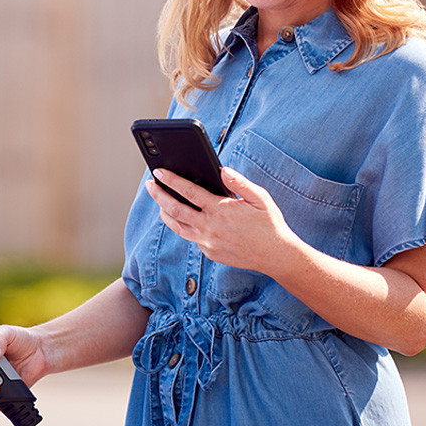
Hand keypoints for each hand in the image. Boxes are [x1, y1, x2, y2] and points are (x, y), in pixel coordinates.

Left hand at [146, 166, 301, 276]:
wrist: (276, 256)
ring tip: (160, 202)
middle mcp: (210, 227)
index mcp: (221, 210)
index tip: (158, 172)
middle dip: (159, 195)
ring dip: (165, 212)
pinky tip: (184, 217)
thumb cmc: (269, 224)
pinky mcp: (209, 253)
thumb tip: (222, 170)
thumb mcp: (260, 198)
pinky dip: (185, 226)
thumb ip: (240, 183)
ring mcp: (208, 242)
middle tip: (150, 185)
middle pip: (174, 209)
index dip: (171, 180)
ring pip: (177, 226)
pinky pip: (192, 237)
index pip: (188, 192)